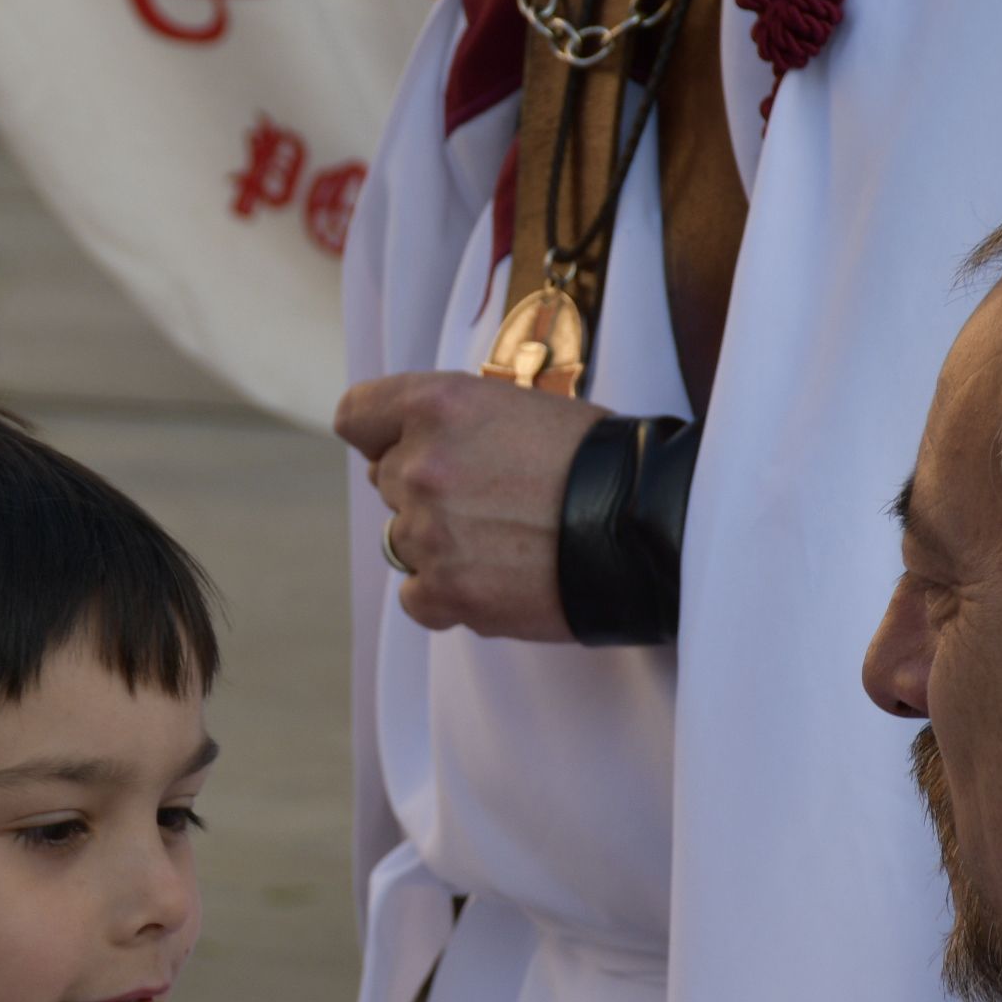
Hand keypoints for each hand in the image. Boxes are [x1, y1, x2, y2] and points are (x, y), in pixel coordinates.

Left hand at [336, 371, 606, 640]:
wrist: (645, 525)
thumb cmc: (595, 459)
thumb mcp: (518, 406)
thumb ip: (453, 423)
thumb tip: (406, 451)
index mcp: (437, 405)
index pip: (356, 416)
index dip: (380, 433)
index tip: (405, 445)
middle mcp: (420, 465)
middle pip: (384, 481)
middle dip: (424, 488)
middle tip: (488, 498)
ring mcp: (428, 533)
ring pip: (399, 540)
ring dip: (438, 543)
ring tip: (502, 541)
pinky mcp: (445, 591)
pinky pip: (415, 597)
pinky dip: (446, 595)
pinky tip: (494, 580)